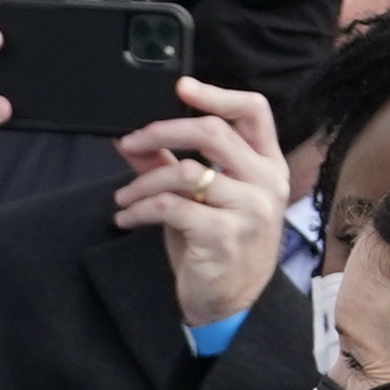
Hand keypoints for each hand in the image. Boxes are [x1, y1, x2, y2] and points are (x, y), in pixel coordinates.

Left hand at [113, 77, 293, 330]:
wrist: (230, 302)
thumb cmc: (216, 245)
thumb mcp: (197, 199)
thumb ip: (169, 166)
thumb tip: (131, 139)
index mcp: (266, 165)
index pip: (253, 112)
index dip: (217, 94)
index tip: (182, 87)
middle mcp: (265, 182)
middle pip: (213, 132)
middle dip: (163, 131)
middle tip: (131, 142)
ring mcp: (249, 210)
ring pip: (185, 171)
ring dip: (143, 182)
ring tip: (123, 198)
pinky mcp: (224, 236)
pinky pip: (171, 207)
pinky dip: (140, 210)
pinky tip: (127, 218)